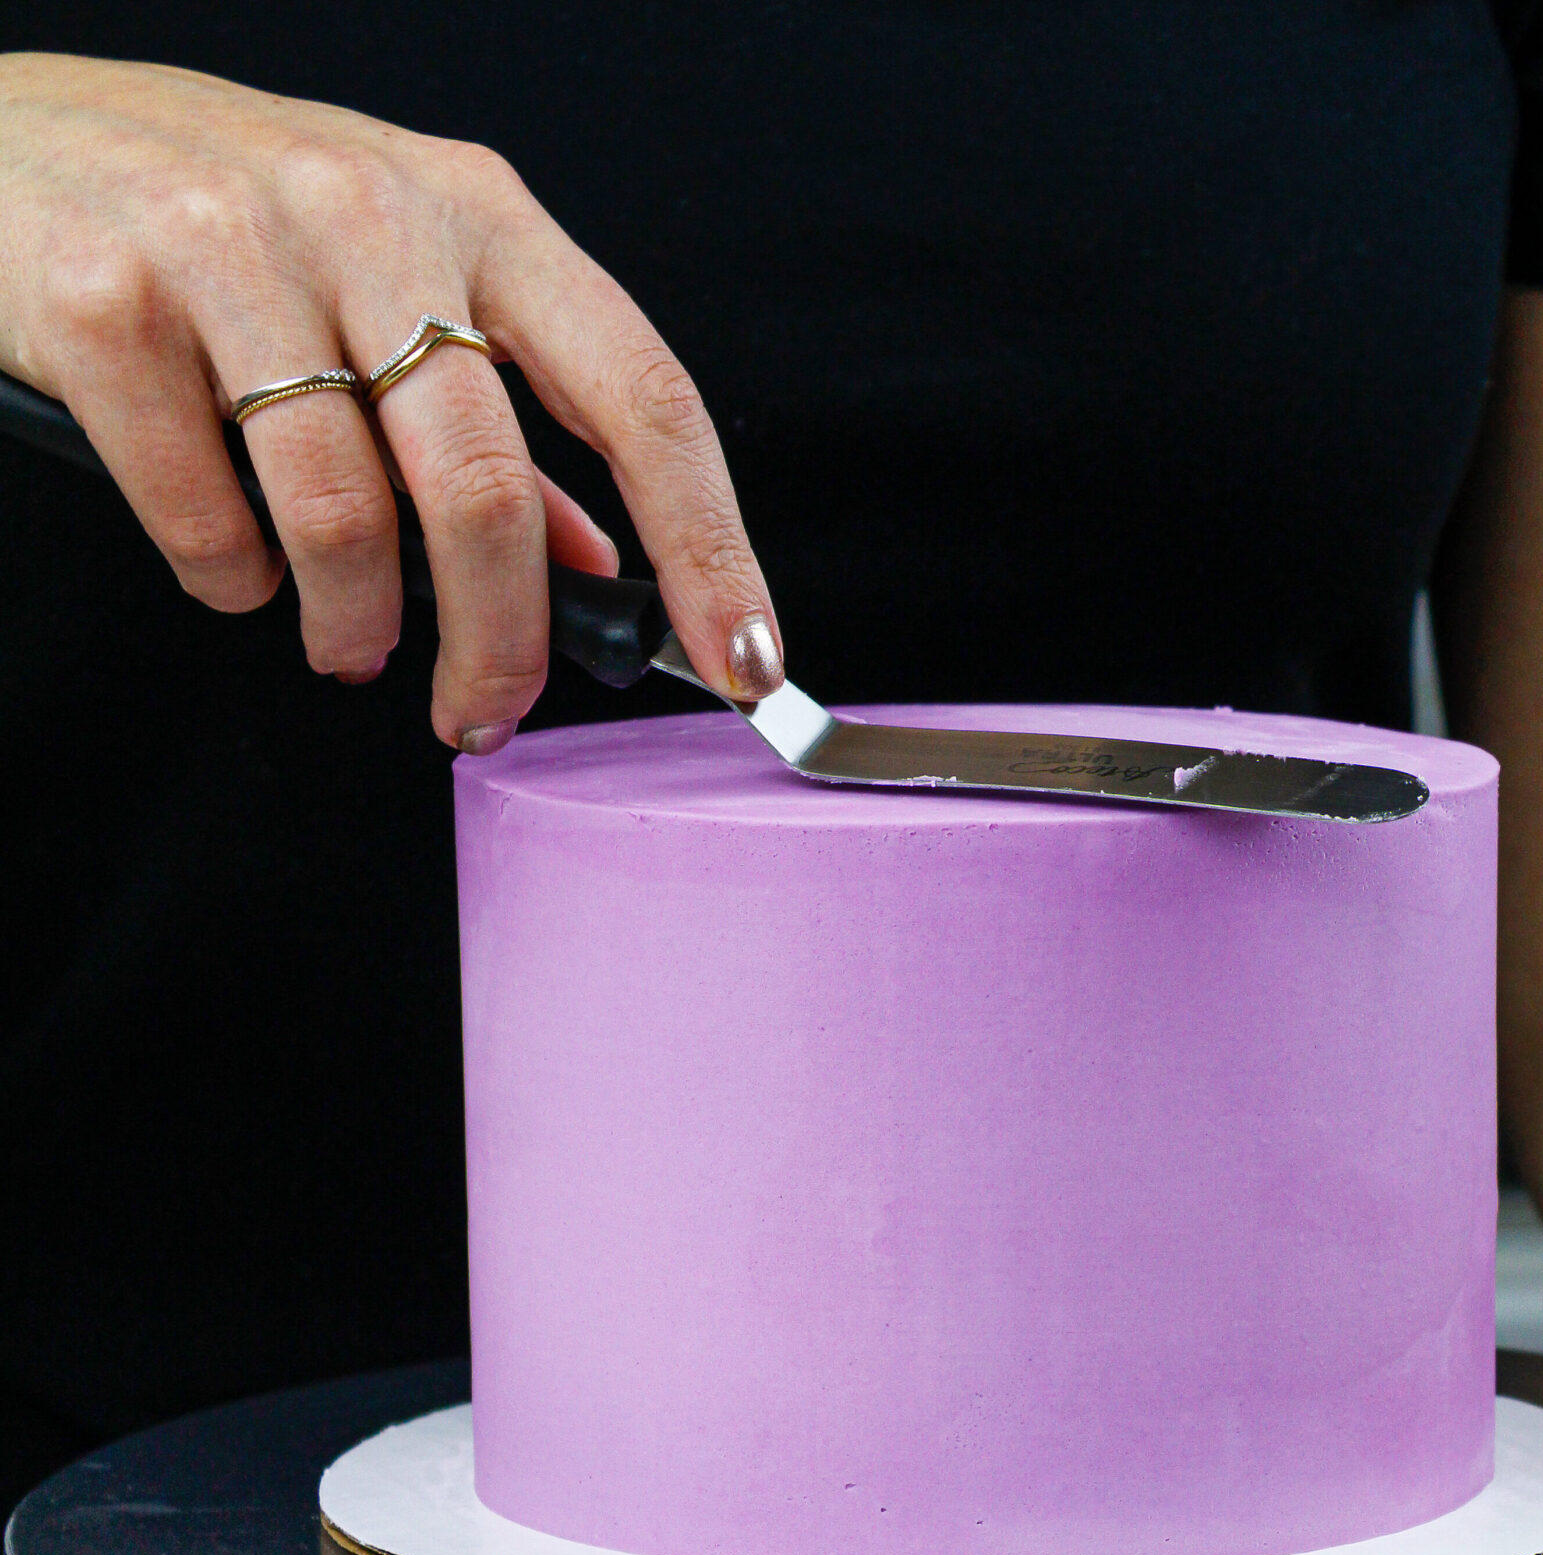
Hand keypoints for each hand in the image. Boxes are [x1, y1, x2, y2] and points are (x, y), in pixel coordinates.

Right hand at [0, 52, 782, 746]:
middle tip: (478, 712)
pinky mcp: (109, 302)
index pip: (641, 395)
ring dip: (354, 627)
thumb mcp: (394, 280)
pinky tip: (232, 559)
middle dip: (499, 648)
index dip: (707, 545)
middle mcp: (371, 212)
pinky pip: (210, 523)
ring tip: (343, 638)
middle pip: (490, 489)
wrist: (8, 135)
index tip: (748, 661)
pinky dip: (230, 581)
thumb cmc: (224, 219)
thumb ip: (502, 420)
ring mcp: (233, 247)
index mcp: (478, 210)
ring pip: (347, 522)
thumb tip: (597, 564)